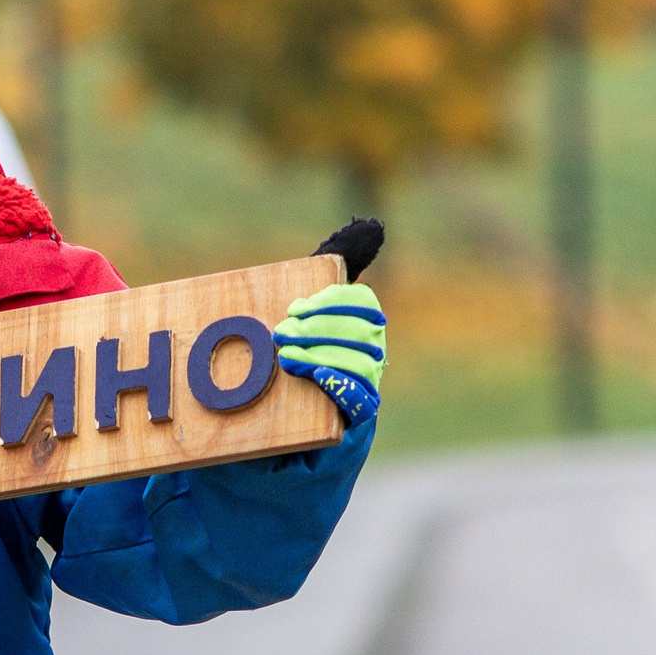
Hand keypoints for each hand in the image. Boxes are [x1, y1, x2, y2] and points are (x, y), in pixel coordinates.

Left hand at [275, 228, 387, 430]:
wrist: (304, 428)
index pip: (361, 302)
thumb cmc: (306, 362)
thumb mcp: (311, 318)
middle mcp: (374, 349)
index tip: (295, 308)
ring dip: (320, 354)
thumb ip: (326, 283)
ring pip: (359, 361)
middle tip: (281, 334)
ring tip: (287, 357)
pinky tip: (314, 375)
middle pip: (358, 330)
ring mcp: (371, 382)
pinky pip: (361, 398)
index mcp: (364, 322)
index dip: (329, 301)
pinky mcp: (363, 414)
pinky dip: (338, 383)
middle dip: (317, 328)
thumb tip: (371, 226)